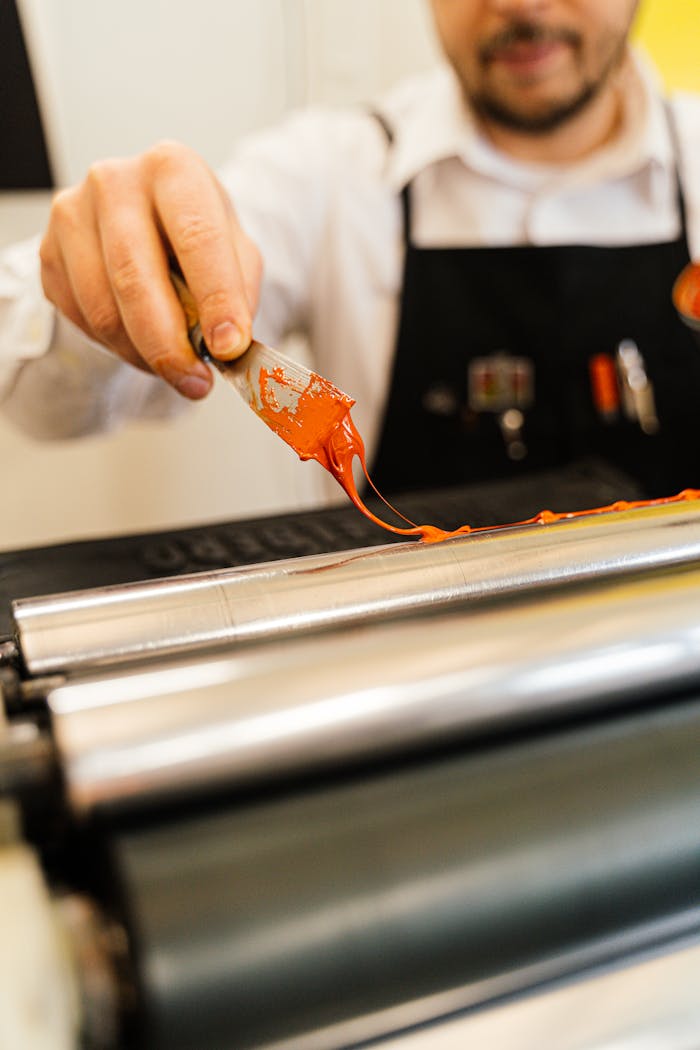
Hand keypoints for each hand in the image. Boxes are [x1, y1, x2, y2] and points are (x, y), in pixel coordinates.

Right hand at [39, 141, 261, 397]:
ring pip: (103, 309)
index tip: (229, 347)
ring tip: (173, 367)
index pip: (197, 237)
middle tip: (195, 383)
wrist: (150, 223)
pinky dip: (116, 347)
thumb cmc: (198, 239)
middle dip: (169, 344)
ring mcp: (72, 214)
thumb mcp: (237, 253)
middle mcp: (115, 181)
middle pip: (135, 277)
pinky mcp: (48, 253)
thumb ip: (238, 294)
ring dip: (143, 354)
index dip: (216, 297)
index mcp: (173, 169)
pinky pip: (81, 320)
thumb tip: (227, 345)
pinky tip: (140, 341)